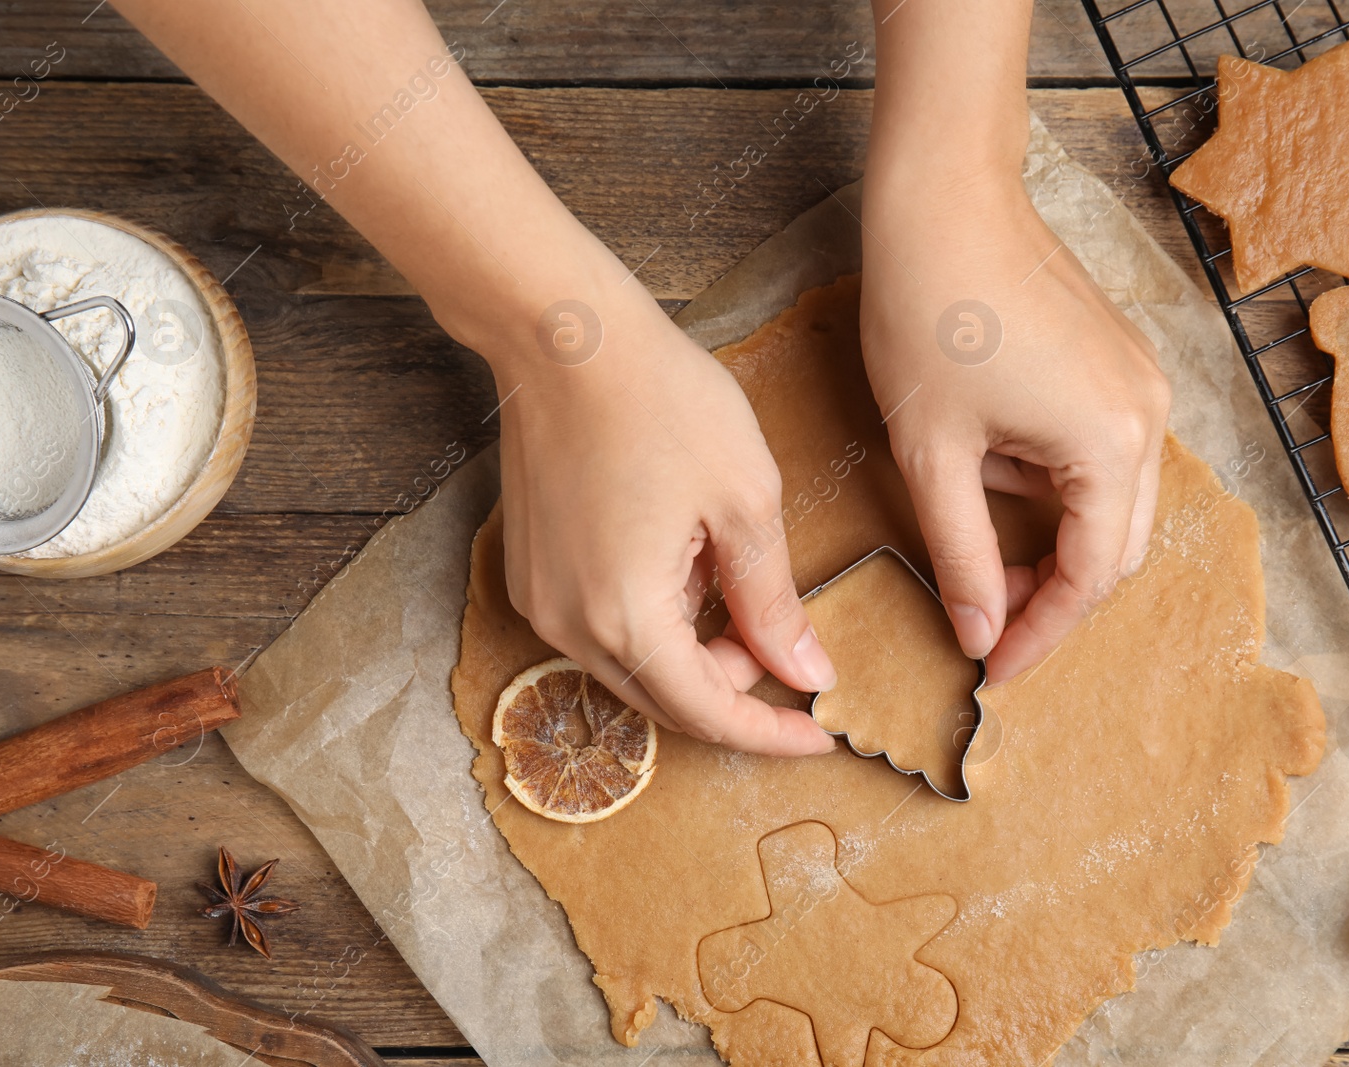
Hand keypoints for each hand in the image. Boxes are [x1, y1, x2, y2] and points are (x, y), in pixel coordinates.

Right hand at [460, 256, 837, 755]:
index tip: (818, 733)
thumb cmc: (660, 401)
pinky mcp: (530, 575)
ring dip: (694, 653)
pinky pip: (602, 629)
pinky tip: (686, 567)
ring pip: (634, 668)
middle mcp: (569, 626)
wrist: (565, 340)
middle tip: (788, 649)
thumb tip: (805, 674)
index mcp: (626, 616)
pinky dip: (654, 624)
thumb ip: (773, 604)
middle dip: (735, 691)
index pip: (709, 713)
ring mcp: (541, 602)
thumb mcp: (746, 502)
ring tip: (735, 586)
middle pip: (666, 701)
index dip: (770, 733)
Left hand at [860, 174, 1170, 683]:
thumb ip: (961, 556)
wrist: (944, 199)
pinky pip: (1101, 452)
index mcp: (1111, 444)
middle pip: (1115, 547)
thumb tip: (978, 635)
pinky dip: (1053, 483)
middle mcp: (1149, 416)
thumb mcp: (933, 454)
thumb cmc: (929, 314)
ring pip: (1110, 502)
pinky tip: (990, 462)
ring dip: (1048, 535)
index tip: (990, 669)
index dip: (1038, 633)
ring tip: (969, 520)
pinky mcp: (1121, 361)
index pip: (1090, 578)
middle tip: (983, 619)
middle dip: (1049, 593)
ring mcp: (1144, 383)